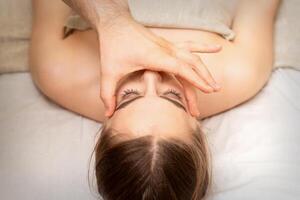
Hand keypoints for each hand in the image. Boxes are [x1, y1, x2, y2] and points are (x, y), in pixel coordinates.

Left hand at [98, 17, 220, 116]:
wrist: (115, 24)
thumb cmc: (112, 46)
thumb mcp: (108, 72)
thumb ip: (108, 94)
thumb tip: (108, 114)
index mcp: (154, 56)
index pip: (181, 68)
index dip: (196, 79)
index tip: (209, 90)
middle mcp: (165, 49)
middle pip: (191, 65)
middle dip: (203, 81)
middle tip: (211, 97)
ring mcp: (168, 46)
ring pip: (193, 56)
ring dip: (205, 70)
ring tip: (216, 85)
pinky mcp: (168, 44)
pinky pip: (190, 45)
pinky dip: (204, 48)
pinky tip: (217, 48)